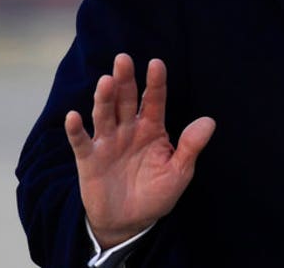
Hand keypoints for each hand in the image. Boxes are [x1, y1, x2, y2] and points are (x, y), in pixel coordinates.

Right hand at [65, 53, 215, 249]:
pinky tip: (73, 117)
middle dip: (124, 80)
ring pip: (104, 114)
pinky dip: (76, 130)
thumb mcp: (179, 173)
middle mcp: (128, 129)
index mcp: (151, 128)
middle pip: (125, 99)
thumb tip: (210, 121)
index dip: (155, 83)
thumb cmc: (156, 194)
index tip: (157, 64)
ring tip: (106, 82)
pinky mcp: (88, 159)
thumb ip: (190, 147)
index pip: (154, 101)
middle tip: (123, 59)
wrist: (129, 222)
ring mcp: (107, 142)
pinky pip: (80, 141)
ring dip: (103, 98)